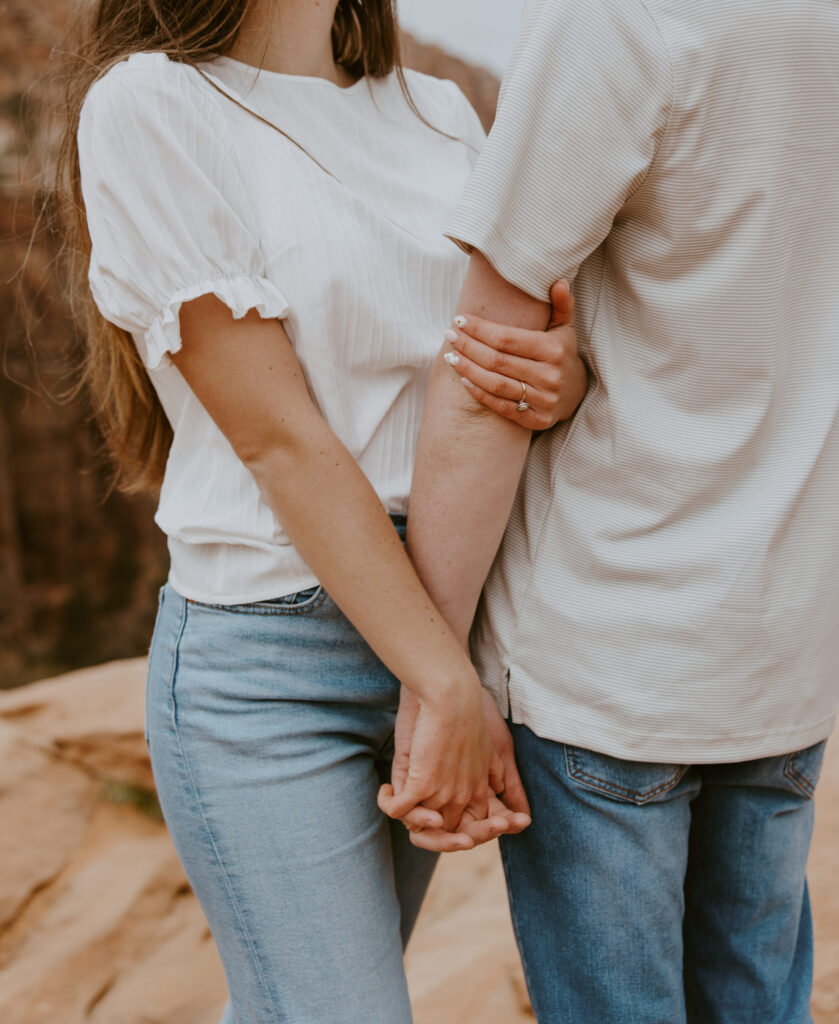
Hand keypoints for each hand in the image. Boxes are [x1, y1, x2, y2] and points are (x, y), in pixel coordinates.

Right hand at [377, 675, 503, 833]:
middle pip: (446, 834)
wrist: (453, 696)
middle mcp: (461, 797)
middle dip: (432, 832)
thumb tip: (501, 788)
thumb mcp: (488, 745)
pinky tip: (385, 789)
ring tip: (395, 797)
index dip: (457, 827)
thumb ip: (493, 770)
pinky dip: (387, 803)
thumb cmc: (468, 714)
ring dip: (407, 818)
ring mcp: (442, 793)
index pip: (471, 824)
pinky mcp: (421, 783)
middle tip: (419, 813)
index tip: (441, 814)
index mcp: (477, 789)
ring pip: (419, 828)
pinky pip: (397, 811)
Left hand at [442, 279, 586, 429]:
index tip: (459, 320)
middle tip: (449, 335)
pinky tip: (463, 379)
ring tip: (450, 356)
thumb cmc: (561, 353)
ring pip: (496, 384)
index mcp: (554, 350)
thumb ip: (561, 304)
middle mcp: (550, 376)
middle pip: (497, 361)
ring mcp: (544, 401)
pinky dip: (479, 393)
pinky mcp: (537, 421)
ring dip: (468, 370)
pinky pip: (501, 407)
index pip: (507, 338)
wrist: (576, 392)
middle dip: (469, 346)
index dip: (480, 329)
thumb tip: (558, 282)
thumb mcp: (564, 327)